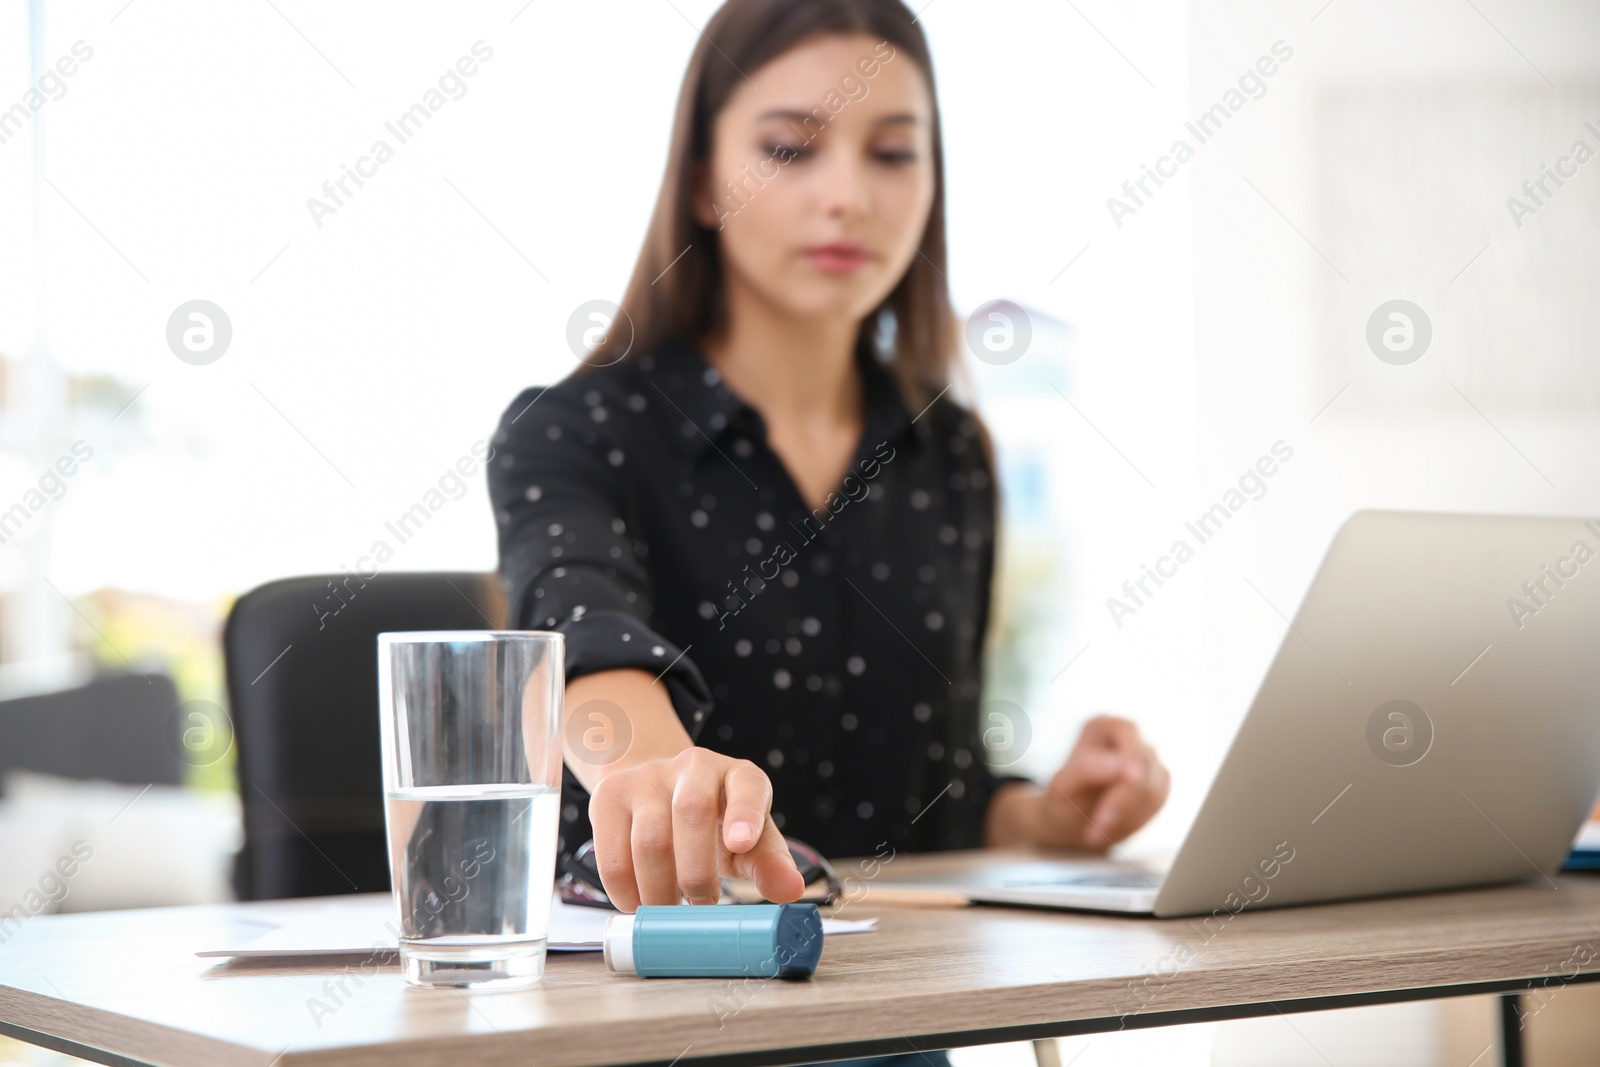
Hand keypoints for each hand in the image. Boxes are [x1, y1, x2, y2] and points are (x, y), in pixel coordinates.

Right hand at [588, 746, 805, 911]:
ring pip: (649, 838)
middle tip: (702, 905)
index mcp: (738, 775)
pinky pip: (610, 851)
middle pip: (691, 812)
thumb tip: (792, 890)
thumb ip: (769, 864)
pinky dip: (623, 889)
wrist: (658, 790)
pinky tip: (637, 902)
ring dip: (659, 888)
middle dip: (696, 872)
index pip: (747, 785)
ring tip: (670, 909)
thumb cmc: (715, 823)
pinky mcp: (610, 796)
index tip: (741, 845)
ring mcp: (648, 778)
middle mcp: (694, 766)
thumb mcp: (750, 841)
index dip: (746, 813)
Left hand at [1024, 715, 1168, 849]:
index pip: (1127, 731)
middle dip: (1123, 800)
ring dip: (1126, 815)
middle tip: (1094, 832)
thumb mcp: (1063, 786)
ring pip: (1154, 786)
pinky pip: (1159, 802)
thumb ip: (1088, 770)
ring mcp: (1146, 759)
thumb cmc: (1063, 800)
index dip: (1130, 756)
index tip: (1128, 779)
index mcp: (1102, 726)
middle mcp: (1128, 737)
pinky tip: (1113, 826)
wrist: (1070, 822)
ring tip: (1096, 831)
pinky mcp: (1158, 782)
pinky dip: (1137, 820)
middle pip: (1143, 763)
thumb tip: (1123, 765)